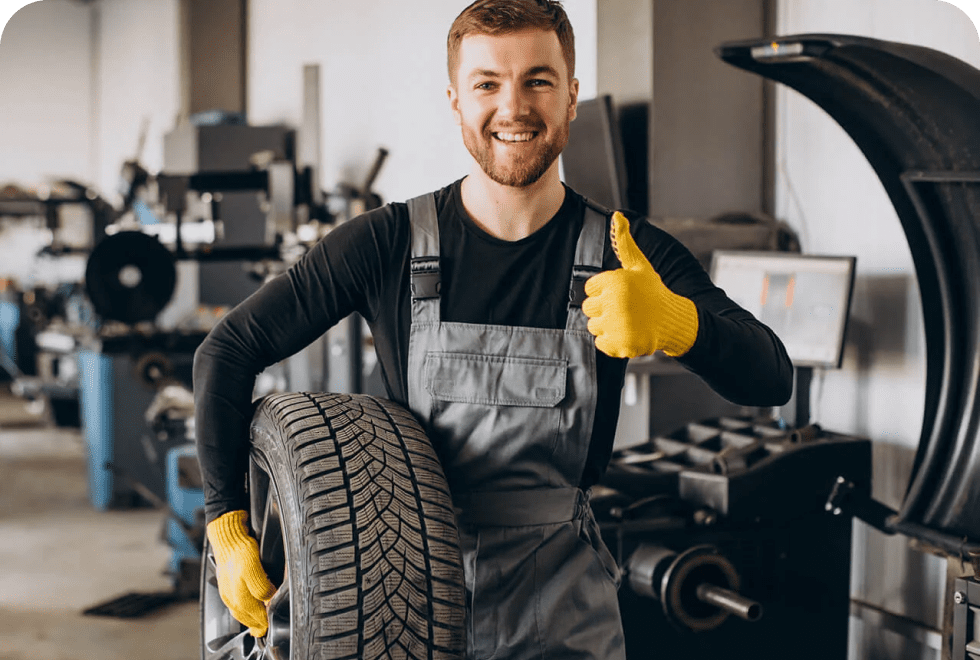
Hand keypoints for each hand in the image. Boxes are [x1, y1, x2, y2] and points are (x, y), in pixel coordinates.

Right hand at [206, 510, 276, 636]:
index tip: (272, 621)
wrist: (227, 536)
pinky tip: (249, 607)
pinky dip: (243, 609)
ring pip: (240, 611)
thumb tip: (269, 599)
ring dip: (250, 617)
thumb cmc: (239, 548)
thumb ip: (261, 586)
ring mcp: (227, 591)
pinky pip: (235, 603)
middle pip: (247, 616)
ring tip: (259, 621)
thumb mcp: (253, 566)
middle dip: (257, 622)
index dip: (265, 619)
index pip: (255, 614)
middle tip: (267, 626)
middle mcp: (231, 595)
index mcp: (238, 593)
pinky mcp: (226, 585)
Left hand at [582, 212, 698, 358]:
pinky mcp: (619, 344)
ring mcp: (616, 325)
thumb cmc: (653, 292)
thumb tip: (617, 215)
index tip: (620, 294)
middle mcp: (614, 302)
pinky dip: (611, 342)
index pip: (589, 289)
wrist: (673, 320)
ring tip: (626, 321)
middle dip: (603, 309)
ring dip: (607, 326)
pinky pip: (600, 343)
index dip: (603, 291)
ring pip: (593, 326)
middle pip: (588, 308)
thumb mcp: (639, 266)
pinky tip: (627, 333)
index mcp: (615, 282)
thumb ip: (624, 243)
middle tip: (624, 309)